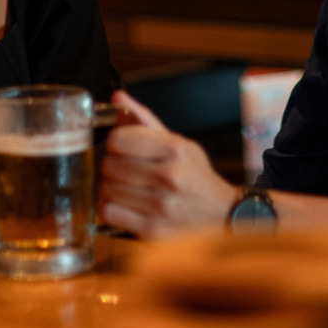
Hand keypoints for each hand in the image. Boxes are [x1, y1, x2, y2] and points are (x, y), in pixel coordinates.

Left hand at [98, 91, 234, 238]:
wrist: (221, 214)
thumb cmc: (196, 176)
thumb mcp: (179, 142)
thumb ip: (145, 120)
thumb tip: (117, 98)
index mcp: (175, 149)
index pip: (118, 139)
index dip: (116, 143)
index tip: (123, 148)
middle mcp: (169, 176)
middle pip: (109, 165)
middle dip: (112, 166)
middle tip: (124, 170)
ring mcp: (160, 205)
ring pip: (106, 189)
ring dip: (111, 188)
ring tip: (126, 188)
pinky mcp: (152, 230)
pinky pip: (109, 213)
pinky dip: (110, 208)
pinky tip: (124, 205)